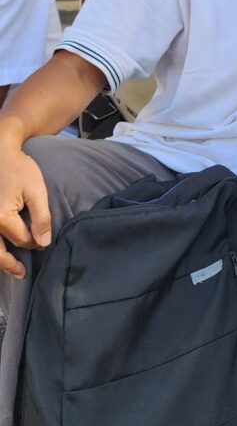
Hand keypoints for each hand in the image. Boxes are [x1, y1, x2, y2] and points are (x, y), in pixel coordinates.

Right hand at [0, 145, 50, 278]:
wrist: (1, 152)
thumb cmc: (20, 169)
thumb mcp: (36, 192)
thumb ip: (41, 218)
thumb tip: (43, 244)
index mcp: (1, 217)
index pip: (22, 239)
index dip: (35, 242)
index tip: (43, 242)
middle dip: (10, 264)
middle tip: (22, 273)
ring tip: (12, 269)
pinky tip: (1, 252)